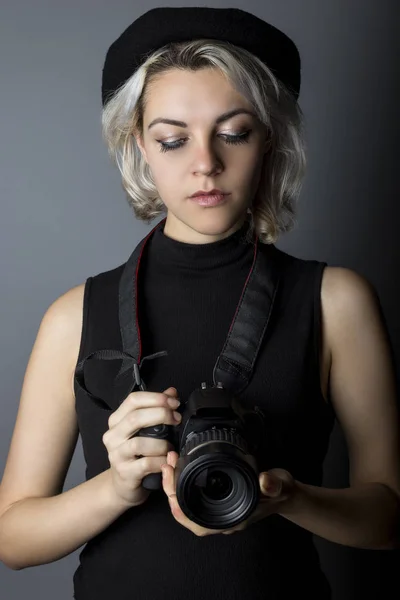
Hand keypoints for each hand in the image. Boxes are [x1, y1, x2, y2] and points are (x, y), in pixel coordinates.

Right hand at [102, 386, 180, 508]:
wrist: (123, 485)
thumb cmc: (136, 454)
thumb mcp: (145, 429)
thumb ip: (157, 408)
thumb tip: (172, 392)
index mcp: (117, 420)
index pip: (133, 400)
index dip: (156, 398)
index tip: (174, 402)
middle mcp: (113, 435)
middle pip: (135, 418)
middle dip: (161, 414)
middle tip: (177, 419)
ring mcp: (116, 455)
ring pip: (139, 443)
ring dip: (161, 443)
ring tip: (171, 446)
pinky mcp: (125, 473)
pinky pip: (145, 464)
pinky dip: (160, 460)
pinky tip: (167, 460)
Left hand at [161, 451, 295, 535]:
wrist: (285, 492)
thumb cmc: (281, 491)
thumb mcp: (279, 485)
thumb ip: (273, 484)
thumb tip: (264, 481)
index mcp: (231, 518)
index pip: (197, 523)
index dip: (180, 509)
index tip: (171, 488)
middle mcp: (221, 517)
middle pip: (186, 511)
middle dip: (171, 489)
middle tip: (168, 465)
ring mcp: (217, 509)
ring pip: (187, 503)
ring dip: (175, 485)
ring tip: (171, 462)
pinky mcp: (217, 498)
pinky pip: (193, 496)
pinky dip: (183, 483)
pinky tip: (180, 468)